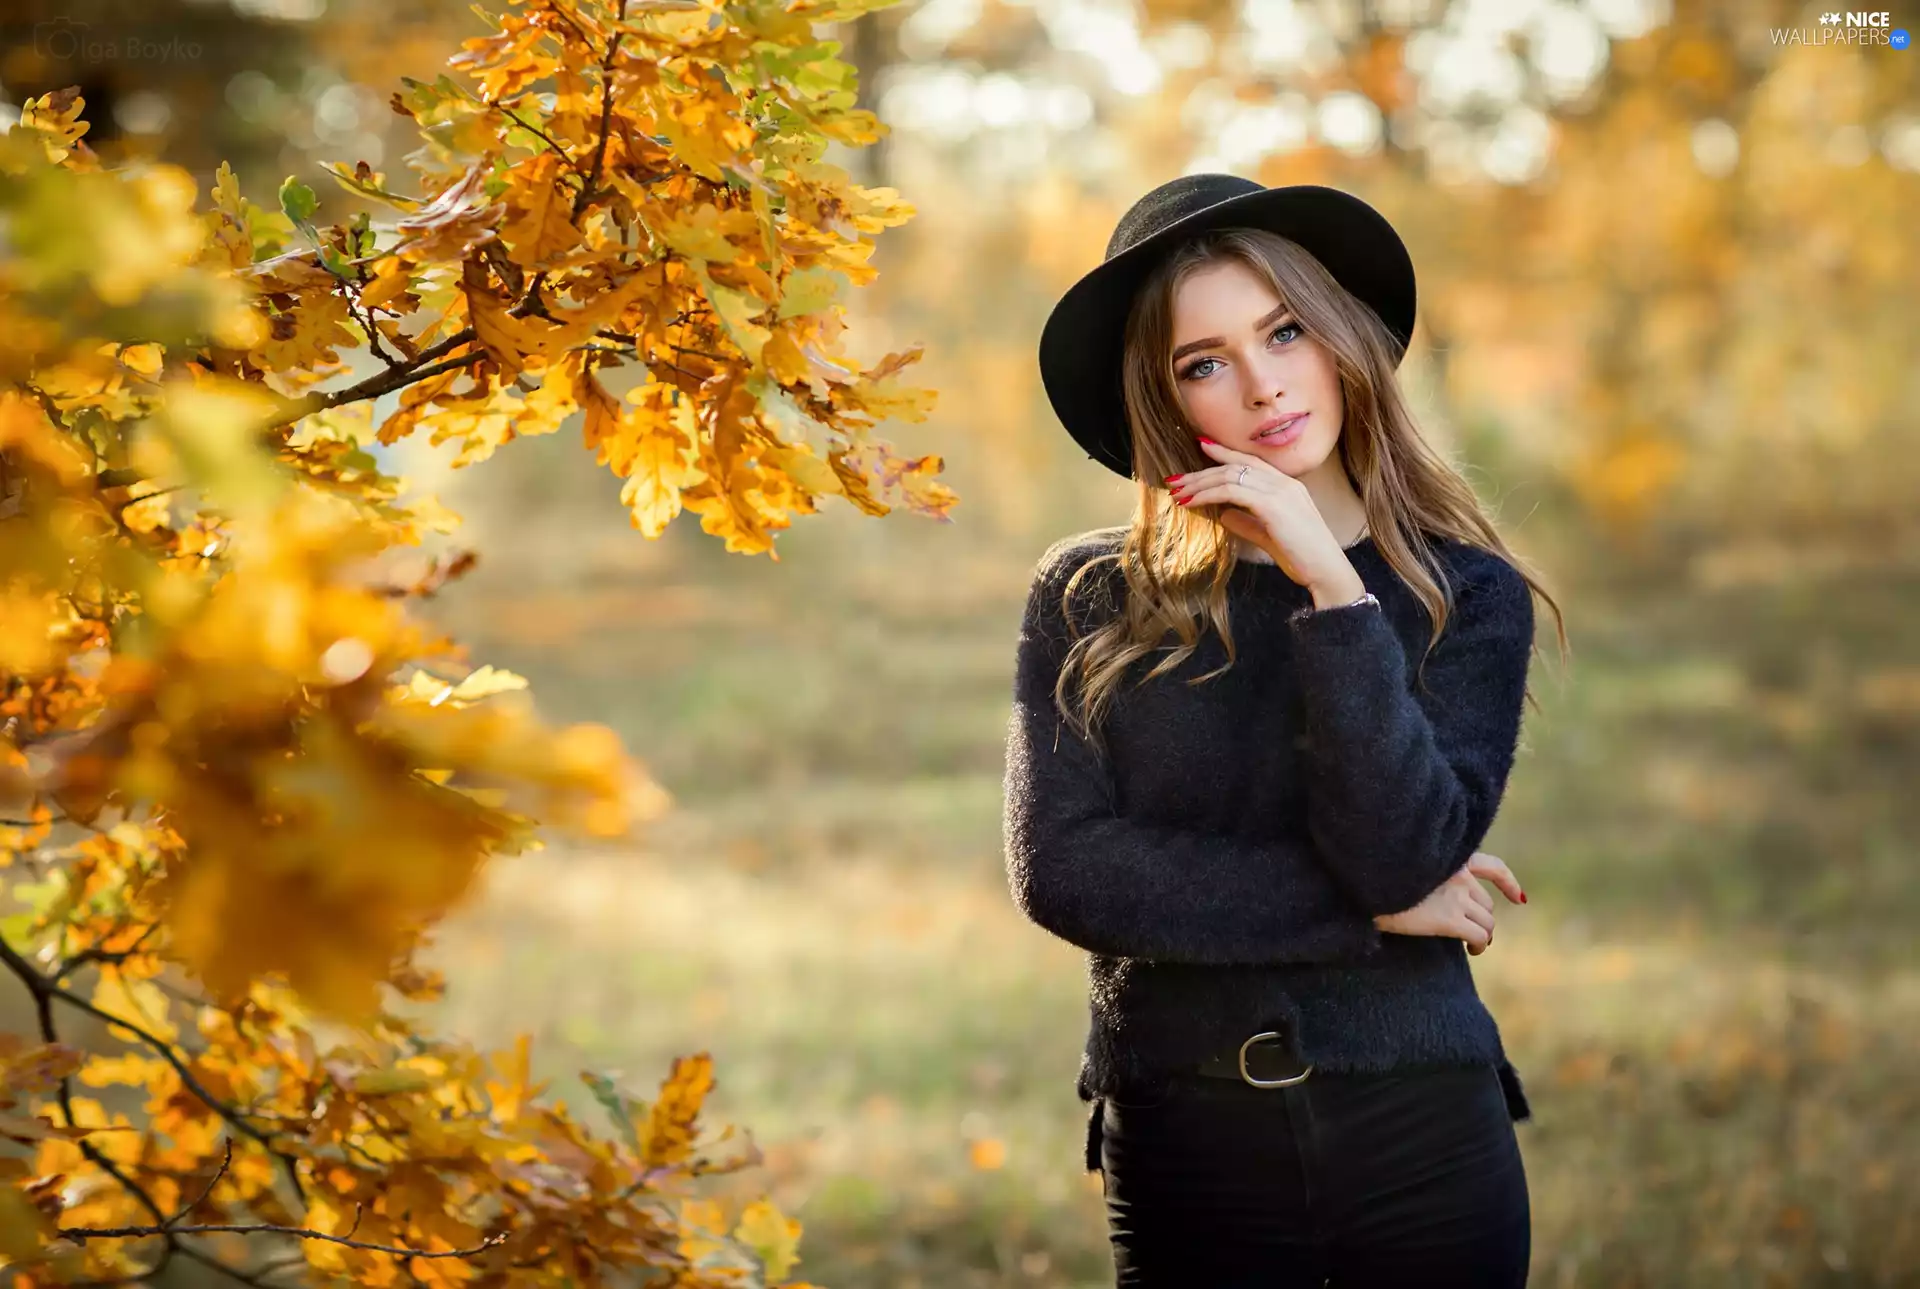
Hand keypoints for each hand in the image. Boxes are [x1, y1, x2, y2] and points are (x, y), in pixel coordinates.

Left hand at [1166, 438, 1355, 592]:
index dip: (1224, 453)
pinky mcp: (1273, 505)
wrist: (1326, 571)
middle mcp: (1284, 482)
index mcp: (1287, 486)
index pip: (1250, 461)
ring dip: (1200, 483)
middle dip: (1201, 472)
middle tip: (1175, 480)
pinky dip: (1208, 495)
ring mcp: (1280, 491)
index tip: (1201, 446)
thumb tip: (1224, 514)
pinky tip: (1192, 502)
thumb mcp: (1269, 536)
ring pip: (1231, 476)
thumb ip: (1247, 523)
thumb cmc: (1302, 557)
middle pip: (1235, 466)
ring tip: (1178, 493)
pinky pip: (1232, 491)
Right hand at [1372, 851, 1526, 955]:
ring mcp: (1457, 896)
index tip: (1519, 899)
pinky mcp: (1451, 919)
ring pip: (1487, 921)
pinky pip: (1479, 936)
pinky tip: (1473, 951)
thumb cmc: (1377, 880)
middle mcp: (1458, 875)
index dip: (1508, 883)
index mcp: (1450, 858)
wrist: (1366, 888)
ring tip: (1472, 945)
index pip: (1491, 866)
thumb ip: (1432, 875)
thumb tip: (1442, 899)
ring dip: (1482, 934)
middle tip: (1471, 934)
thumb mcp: (1409, 868)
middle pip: (1485, 902)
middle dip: (1482, 918)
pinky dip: (1480, 945)